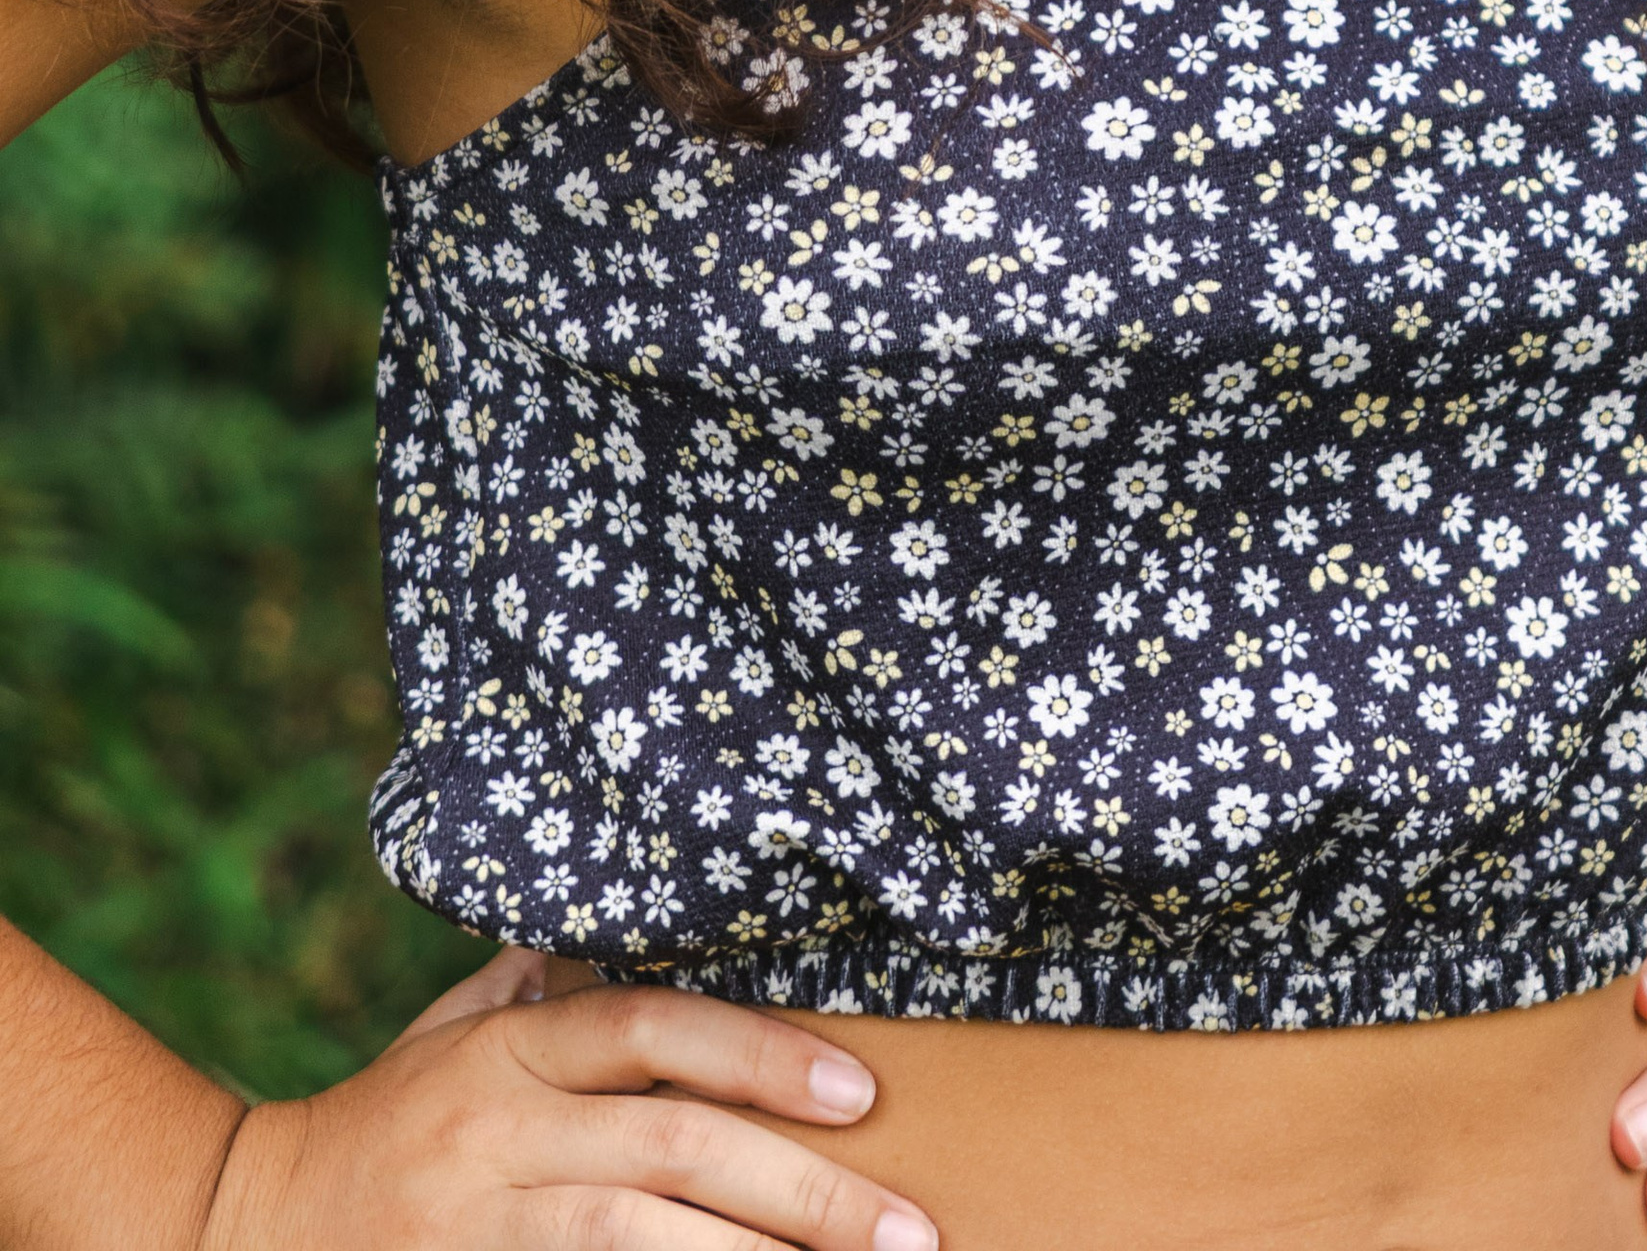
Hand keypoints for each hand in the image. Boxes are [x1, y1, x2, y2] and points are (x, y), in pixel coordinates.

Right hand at [200, 944, 939, 1250]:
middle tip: (910, 1230)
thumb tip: (659, 917)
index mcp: (510, 1050)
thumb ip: (550, 984)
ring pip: (640, 1245)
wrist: (249, 1230)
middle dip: (805, 1196)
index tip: (862, 1088)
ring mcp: (485, 1225)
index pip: (651, 1028)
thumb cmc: (389, 1121)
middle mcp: (501, 1134)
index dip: (761, 1054)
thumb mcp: (459, 1031)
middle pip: (674, 1153)